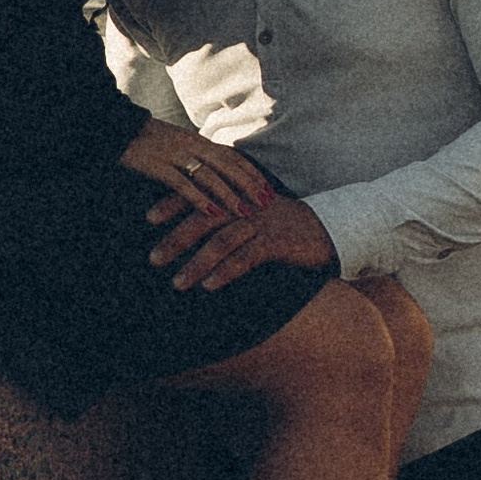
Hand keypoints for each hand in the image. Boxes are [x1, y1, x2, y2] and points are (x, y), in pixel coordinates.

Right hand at [118, 119, 274, 222]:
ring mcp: (176, 155)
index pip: (233, 156)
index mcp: (198, 140)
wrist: (115, 128)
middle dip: (249, 184)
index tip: (269, 188)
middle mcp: (192, 146)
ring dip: (230, 194)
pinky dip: (200, 199)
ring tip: (246, 212)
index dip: (252, 172)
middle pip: (228, 166)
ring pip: (210, 176)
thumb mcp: (177, 143)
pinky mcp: (159, 166)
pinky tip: (213, 213)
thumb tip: (215, 171)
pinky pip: (184, 184)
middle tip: (268, 203)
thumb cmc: (147, 139)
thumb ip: (196, 155)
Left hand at [150, 190, 337, 292]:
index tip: (147, 218)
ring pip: (222, 240)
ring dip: (197, 263)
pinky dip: (226, 271)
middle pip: (204, 217)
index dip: (173, 203)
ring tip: (177, 283)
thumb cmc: (289, 224)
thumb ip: (231, 214)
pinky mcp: (277, 242)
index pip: (200, 193)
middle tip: (153, 259)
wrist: (332, 227)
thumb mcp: (258, 212)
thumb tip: (196, 225)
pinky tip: (210, 286)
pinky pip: (246, 257)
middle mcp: (247, 204)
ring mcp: (262, 222)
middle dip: (176, 238)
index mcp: (239, 193)